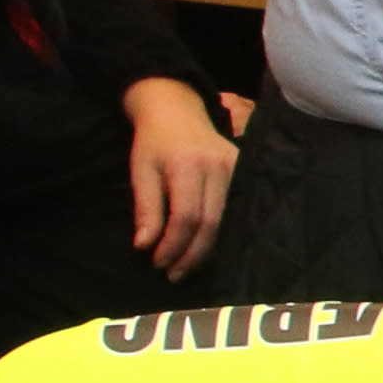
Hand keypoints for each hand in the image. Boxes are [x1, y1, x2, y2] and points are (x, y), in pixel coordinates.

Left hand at [123, 79, 237, 277]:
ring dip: (206, 248)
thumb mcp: (141, 170)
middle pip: (210, 222)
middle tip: (174, 273)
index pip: (186, 215)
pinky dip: (218, 232)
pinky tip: (205, 246)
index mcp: (188, 164)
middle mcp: (218, 166)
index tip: (157, 262)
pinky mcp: (242, 170)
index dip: (173, 244)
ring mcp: (235, 168)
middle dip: (191, 254)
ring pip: (225, 220)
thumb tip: (145, 246)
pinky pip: (233, 209)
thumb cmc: (153, 141)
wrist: (176, 108)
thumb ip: (146, 208)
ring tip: (186, 266)